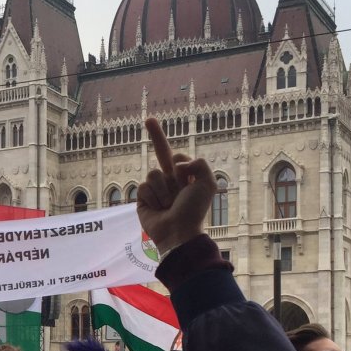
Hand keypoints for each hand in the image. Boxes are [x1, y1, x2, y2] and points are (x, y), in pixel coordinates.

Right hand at [136, 118, 215, 254]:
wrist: (178, 231)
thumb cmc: (194, 210)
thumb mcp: (207, 184)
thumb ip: (199, 164)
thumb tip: (176, 164)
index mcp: (184, 175)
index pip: (176, 155)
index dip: (180, 161)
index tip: (177, 163)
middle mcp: (168, 179)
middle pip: (160, 151)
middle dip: (156, 134)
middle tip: (148, 119)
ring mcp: (155, 189)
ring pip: (153, 174)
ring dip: (163, 190)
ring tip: (169, 205)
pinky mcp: (142, 200)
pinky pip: (144, 187)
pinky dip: (153, 198)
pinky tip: (159, 209)